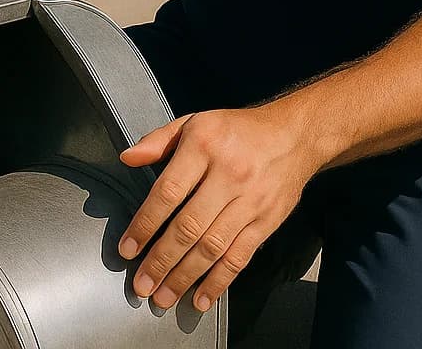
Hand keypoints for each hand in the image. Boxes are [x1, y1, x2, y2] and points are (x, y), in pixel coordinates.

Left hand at [117, 102, 319, 313]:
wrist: (294, 136)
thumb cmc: (238, 131)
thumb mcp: (194, 122)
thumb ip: (158, 140)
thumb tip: (127, 158)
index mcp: (204, 146)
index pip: (168, 192)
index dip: (145, 224)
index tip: (128, 249)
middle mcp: (228, 175)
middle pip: (189, 227)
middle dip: (161, 261)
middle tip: (141, 284)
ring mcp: (250, 201)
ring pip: (212, 247)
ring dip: (185, 277)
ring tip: (164, 297)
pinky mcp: (267, 221)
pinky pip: (240, 256)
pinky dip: (219, 282)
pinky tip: (201, 299)